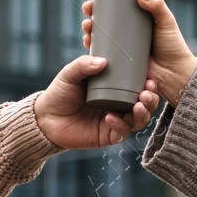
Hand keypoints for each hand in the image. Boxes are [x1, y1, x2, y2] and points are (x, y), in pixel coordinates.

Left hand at [33, 54, 160, 148]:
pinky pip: (121, 132)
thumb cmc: (60, 92)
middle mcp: (119, 105)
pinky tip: (110, 117)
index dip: (149, 83)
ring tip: (138, 106)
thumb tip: (102, 61)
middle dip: (151, 100)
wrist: (45, 117)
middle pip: (145, 105)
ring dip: (143, 113)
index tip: (150, 78)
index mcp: (116, 89)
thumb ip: (83, 65)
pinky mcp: (108, 135)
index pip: (139, 86)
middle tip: (147, 92)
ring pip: (139, 120)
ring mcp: (115, 121)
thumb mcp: (70, 74)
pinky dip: (119, 125)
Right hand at [82, 0, 196, 105]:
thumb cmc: (173, 46)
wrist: (175, 74)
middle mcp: (126, 32)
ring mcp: (121, 47)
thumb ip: (157, 6)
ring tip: (87, 26)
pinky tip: (88, 43)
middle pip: (104, 18)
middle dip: (92, 12)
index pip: (117, 4)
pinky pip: (101, 54)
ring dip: (89, 29)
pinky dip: (92, 48)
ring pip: (99, 35)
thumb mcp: (166, 22)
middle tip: (88, 8)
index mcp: (136, 19)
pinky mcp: (118, 62)